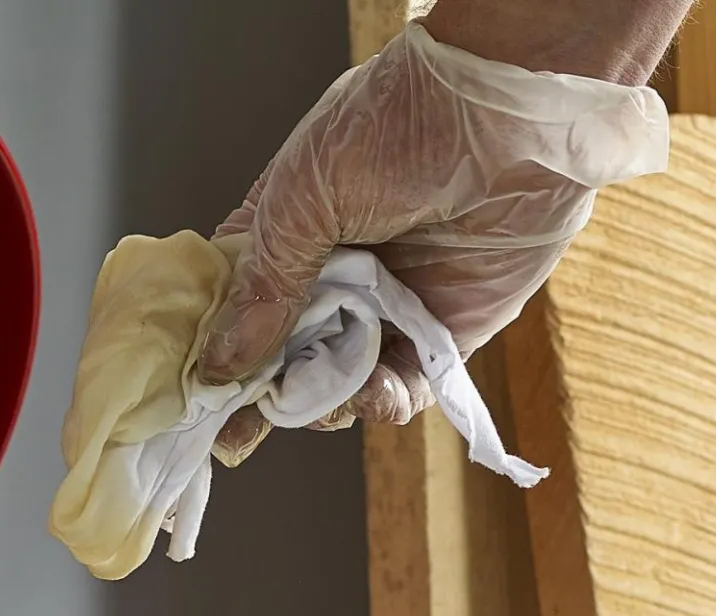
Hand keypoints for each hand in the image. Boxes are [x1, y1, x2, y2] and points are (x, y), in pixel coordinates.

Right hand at [201, 23, 668, 462]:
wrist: (513, 110)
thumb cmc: (402, 124)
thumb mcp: (302, 201)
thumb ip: (261, 290)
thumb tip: (218, 365)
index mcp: (286, 238)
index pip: (234, 315)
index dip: (216, 362)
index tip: (202, 403)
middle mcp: (331, 280)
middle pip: (281, 366)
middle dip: (272, 395)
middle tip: (266, 406)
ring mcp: (385, 310)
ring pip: (335, 390)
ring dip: (327, 404)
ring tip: (334, 387)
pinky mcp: (440, 333)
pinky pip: (398, 393)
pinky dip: (381, 404)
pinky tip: (376, 390)